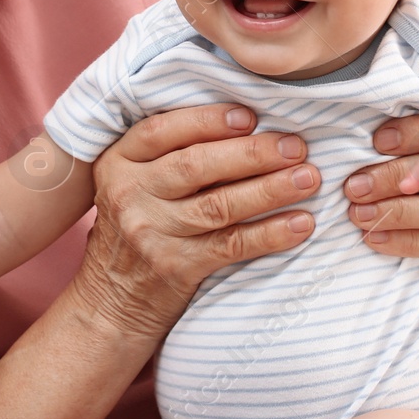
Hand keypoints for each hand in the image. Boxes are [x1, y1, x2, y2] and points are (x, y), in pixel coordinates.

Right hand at [78, 104, 319, 336]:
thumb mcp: (132, 183)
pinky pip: (232, 246)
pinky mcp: (177, 267)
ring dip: (271, 189)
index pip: (162, 130)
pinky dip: (270, 234)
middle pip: (196, 165)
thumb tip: (243, 121)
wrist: (109, 302)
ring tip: (308, 178)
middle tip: (295, 146)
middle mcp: (131, 194)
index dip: (207, 120)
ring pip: (220, 204)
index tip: (250, 116)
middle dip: (252, 153)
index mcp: (118, 162)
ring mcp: (152, 233)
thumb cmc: (135, 228)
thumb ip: (168, 153)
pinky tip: (301, 224)